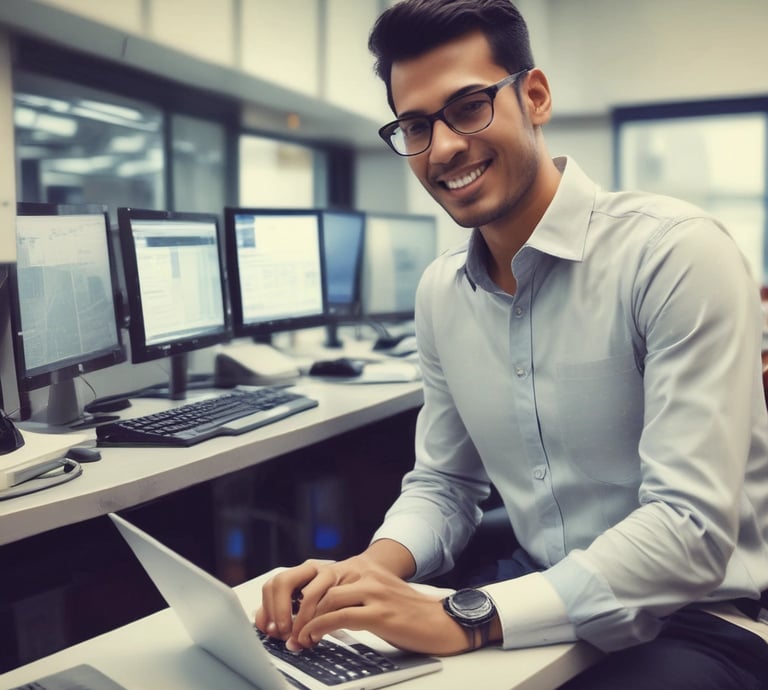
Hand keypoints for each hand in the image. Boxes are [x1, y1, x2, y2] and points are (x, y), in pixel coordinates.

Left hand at [254, 554, 470, 655]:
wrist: (441, 621)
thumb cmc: (407, 613)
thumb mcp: (375, 595)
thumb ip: (350, 596)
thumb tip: (316, 613)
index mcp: (362, 568)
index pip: (318, 577)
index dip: (296, 597)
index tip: (284, 617)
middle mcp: (365, 574)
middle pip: (317, 587)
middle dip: (295, 612)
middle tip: (286, 632)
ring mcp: (373, 591)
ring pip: (325, 601)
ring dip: (305, 623)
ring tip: (297, 640)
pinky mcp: (380, 611)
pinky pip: (340, 617)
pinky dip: (320, 629)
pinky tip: (313, 638)